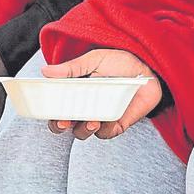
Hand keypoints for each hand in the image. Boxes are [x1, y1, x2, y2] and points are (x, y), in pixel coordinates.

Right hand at [41, 48, 161, 140]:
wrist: (148, 69)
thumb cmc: (119, 62)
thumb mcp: (93, 60)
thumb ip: (71, 68)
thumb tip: (45, 71)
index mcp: (73, 91)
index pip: (54, 106)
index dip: (48, 112)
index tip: (47, 112)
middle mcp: (83, 106)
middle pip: (64, 124)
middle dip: (60, 126)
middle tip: (64, 122)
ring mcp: (99, 116)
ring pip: (82, 132)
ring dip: (83, 129)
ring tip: (91, 120)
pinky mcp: (116, 124)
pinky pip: (105, 134)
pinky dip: (104, 129)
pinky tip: (107, 120)